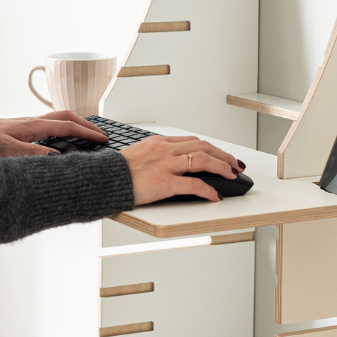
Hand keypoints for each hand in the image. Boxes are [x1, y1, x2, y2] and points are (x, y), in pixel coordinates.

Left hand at [0, 111, 107, 157]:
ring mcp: (29, 124)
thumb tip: (56, 157)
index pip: (67, 126)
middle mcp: (33, 121)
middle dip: (87, 124)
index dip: (87, 133)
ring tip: (88, 135)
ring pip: (60, 119)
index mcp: (34, 125)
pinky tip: (64, 139)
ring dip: (77, 124)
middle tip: (102, 135)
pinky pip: (51, 125)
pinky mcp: (23, 129)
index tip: (102, 139)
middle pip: (67, 117)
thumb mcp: (7, 151)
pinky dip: (64, 128)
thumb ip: (32, 154)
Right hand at [120, 135, 244, 204]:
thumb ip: (154, 157)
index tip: (220, 155)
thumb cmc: (115, 172)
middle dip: (223, 155)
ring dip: (222, 167)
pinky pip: (194, 185)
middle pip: (203, 146)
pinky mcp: (165, 182)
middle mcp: (164, 150)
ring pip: (203, 160)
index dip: (210, 148)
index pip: (191, 141)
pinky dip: (209, 190)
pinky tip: (215, 195)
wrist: (101, 180)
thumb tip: (170, 164)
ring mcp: (165, 165)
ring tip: (231, 175)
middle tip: (235, 164)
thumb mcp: (136, 156)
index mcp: (158, 143)